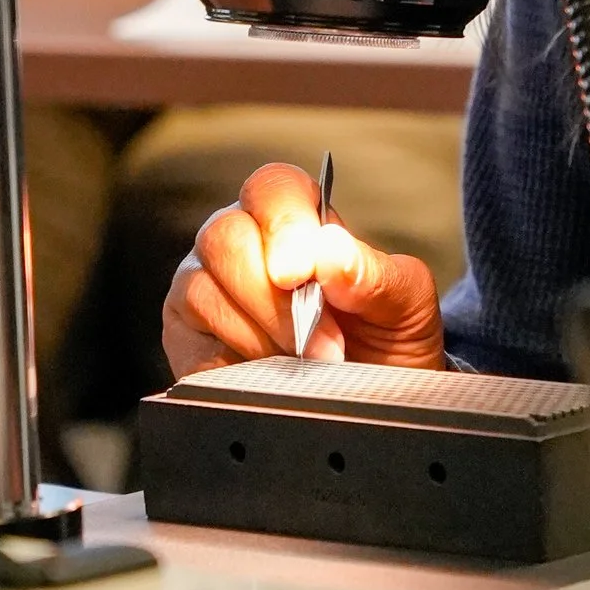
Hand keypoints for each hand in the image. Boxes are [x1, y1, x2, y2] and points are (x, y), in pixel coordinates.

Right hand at [163, 161, 447, 375]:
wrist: (367, 402)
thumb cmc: (384, 341)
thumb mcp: (404, 308)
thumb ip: (377, 275)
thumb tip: (332, 252)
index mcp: (294, 219)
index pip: (273, 188)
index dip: (285, 225)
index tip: (303, 273)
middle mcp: (238, 244)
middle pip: (226, 237)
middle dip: (275, 298)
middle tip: (321, 343)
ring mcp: (204, 289)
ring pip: (204, 290)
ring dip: (262, 335)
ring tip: (304, 364)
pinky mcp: (186, 339)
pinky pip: (193, 341)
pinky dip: (236, 362)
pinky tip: (270, 376)